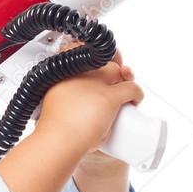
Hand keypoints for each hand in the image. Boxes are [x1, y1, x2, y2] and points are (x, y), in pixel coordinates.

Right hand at [35, 39, 143, 154]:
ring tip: (124, 93)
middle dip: (112, 69)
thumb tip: (80, 97)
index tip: (101, 66)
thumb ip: (66, 93)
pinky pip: (131, 88)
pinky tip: (135, 100)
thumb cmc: (56, 126)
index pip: (82, 50)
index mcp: (64, 72)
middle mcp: (80, 72)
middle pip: (104, 61)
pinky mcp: (110, 96)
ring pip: (118, 71)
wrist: (58, 141)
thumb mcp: (56, 100)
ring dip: (125, 80)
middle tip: (114, 82)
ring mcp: (96, 83)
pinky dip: (137, 94)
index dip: (96, 59)